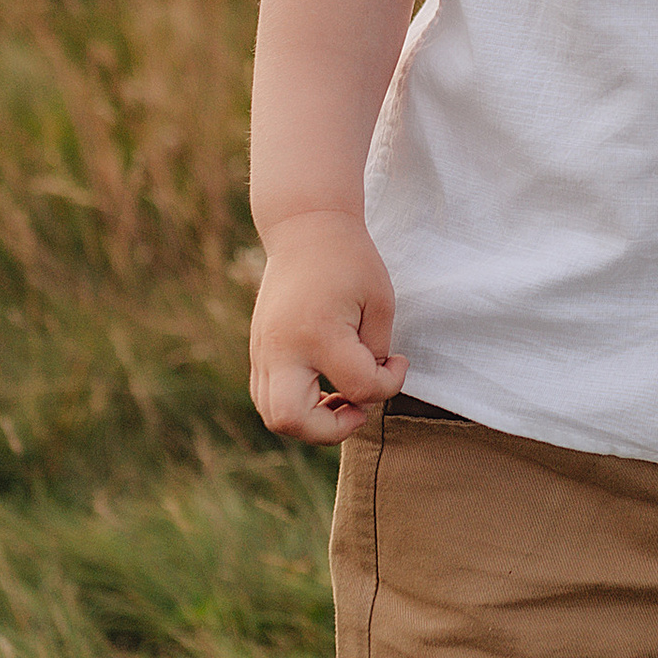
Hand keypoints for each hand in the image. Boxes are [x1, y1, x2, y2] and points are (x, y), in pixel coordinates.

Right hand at [248, 208, 403, 441]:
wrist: (304, 227)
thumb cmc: (350, 260)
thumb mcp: (380, 301)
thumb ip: (374, 351)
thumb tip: (364, 389)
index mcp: (320, 333)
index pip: (359, 388)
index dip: (389, 384)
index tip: (398, 362)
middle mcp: (284, 348)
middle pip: (292, 421)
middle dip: (330, 429)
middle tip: (356, 406)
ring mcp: (264, 350)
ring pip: (273, 415)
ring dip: (310, 421)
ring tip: (340, 397)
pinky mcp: (259, 349)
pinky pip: (267, 397)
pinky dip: (295, 405)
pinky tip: (322, 386)